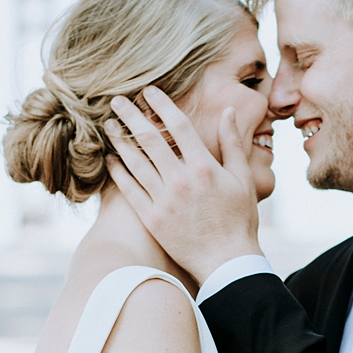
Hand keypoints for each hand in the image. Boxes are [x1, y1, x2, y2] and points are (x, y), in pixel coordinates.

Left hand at [105, 86, 263, 284]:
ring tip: (109, 124)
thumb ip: (232, 143)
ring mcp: (164, 200)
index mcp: (205, 167)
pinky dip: (118, 172)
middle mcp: (181, 180)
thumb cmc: (239, 220)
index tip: (148, 91)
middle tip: (116, 99)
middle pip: (150, 139)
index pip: (178, 126)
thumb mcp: (244, 178)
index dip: (162, 105)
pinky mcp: (152, 218)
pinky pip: (130, 189)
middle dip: (131, 116)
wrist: (226, 261)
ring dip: (120, 140)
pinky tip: (110, 158)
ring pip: (135, 162)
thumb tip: (229, 111)